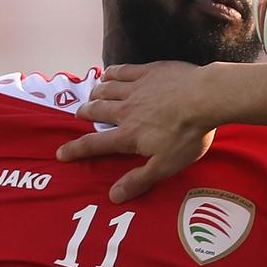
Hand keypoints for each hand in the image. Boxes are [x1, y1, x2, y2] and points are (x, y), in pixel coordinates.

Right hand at [57, 62, 215, 202]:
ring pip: (106, 89)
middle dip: (85, 113)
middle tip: (79, 114)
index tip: (61, 153)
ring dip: (96, 92)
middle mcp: (126, 110)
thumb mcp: (165, 165)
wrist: (205, 98)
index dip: (76, 150)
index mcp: (128, 135)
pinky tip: (108, 73)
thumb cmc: (188, 135)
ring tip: (92, 95)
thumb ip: (139, 180)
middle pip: (97, 111)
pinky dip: (111, 73)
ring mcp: (137, 88)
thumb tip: (114, 196)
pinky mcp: (149, 71)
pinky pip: (123, 70)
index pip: (95, 144)